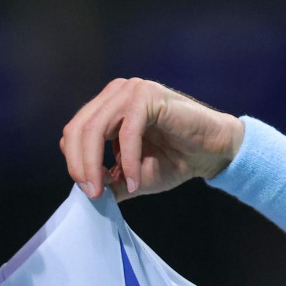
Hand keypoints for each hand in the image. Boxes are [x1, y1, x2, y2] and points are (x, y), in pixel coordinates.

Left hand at [59, 78, 244, 201]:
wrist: (212, 153)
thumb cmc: (174, 160)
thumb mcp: (131, 176)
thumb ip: (108, 181)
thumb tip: (87, 194)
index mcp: (106, 107)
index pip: (73, 133)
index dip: (74, 163)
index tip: (89, 191)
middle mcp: (115, 94)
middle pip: (78, 130)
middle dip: (79, 166)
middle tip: (92, 194)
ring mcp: (131, 91)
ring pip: (95, 129)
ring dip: (95, 165)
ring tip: (104, 191)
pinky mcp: (148, 96)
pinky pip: (127, 132)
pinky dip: (128, 161)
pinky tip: (136, 181)